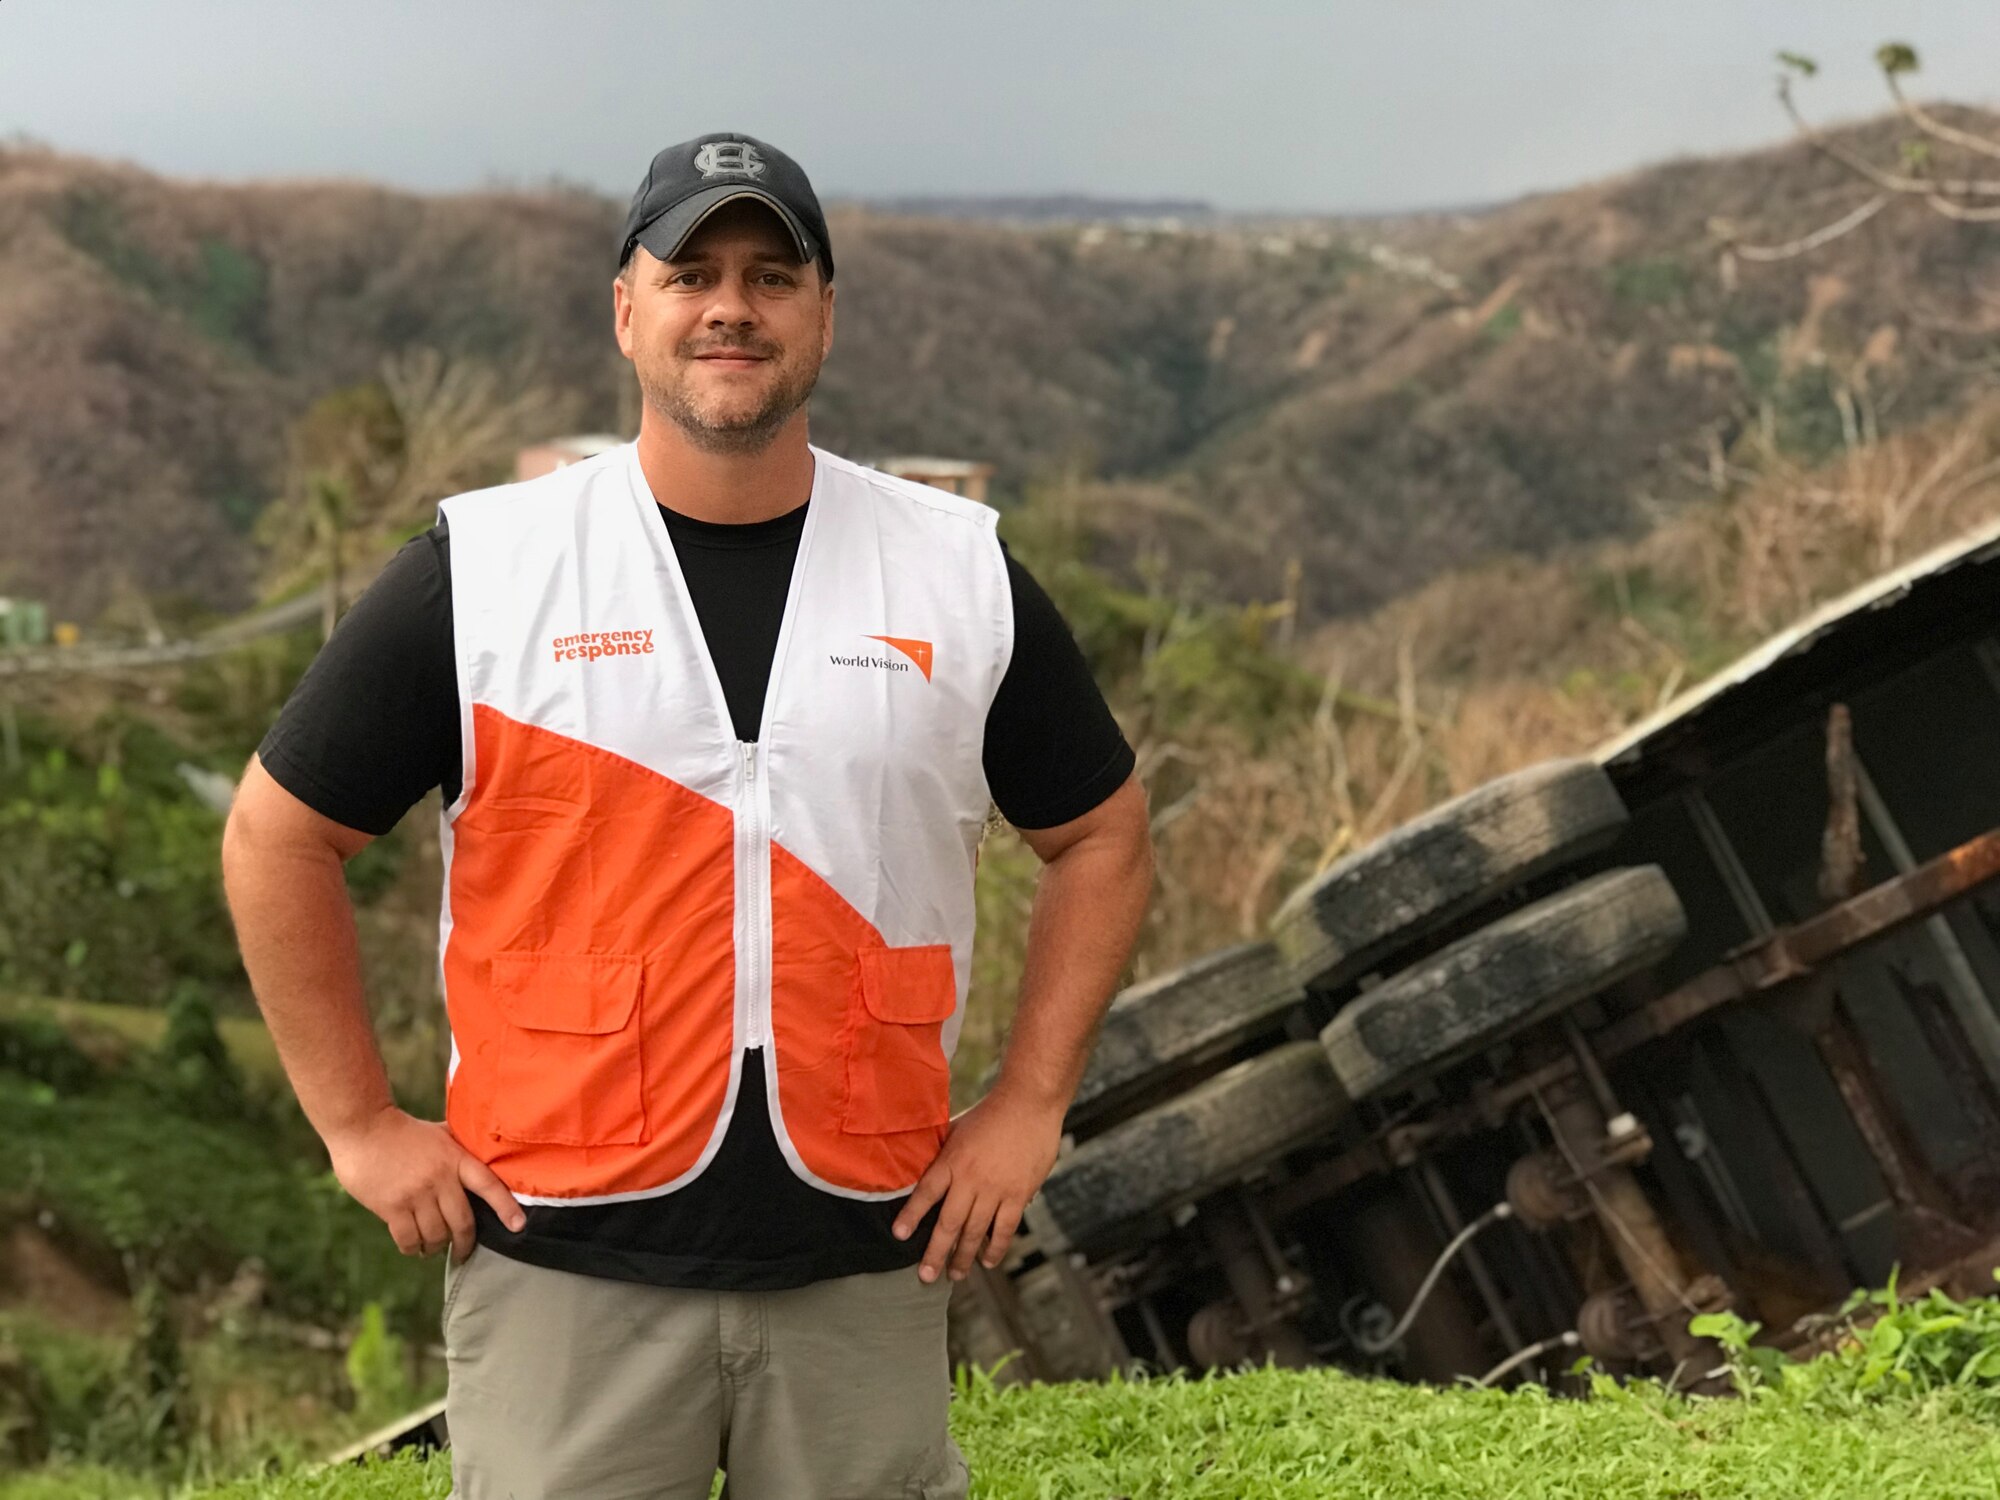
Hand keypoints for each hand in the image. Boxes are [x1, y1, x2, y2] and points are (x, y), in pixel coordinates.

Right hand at [323, 1105, 525, 1266]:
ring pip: (436, 1235)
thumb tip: (484, 1155)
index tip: (518, 1226)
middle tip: (463, 1253)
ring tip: (433, 1247)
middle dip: (465, 1243)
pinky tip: (413, 1247)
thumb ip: (460, 1148)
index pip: (488, 1185)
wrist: (363, 1128)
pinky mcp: (391, 1207)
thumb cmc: (403, 1131)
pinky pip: (409, 1239)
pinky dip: (414, 1248)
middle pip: (462, 1222)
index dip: (506, 1207)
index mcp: (456, 1158)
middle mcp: (440, 1178)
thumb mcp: (440, 1133)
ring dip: (436, 1247)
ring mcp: (415, 1194)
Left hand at [892, 1086, 1064, 1283]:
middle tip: (926, 1276)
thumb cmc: (991, 1113)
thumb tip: (923, 1169)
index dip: (911, 1216)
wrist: (1029, 1103)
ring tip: (954, 1275)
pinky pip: (1005, 1228)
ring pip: (976, 1231)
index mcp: (952, 1160)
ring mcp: (996, 1188)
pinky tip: (987, 1260)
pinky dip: (996, 1247)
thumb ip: (943, 1153)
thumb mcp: (958, 1129)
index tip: (899, 1235)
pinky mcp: (1019, 1194)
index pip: (927, 1193)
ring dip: (963, 1257)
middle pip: (949, 1223)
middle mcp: (971, 1178)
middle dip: (935, 1252)